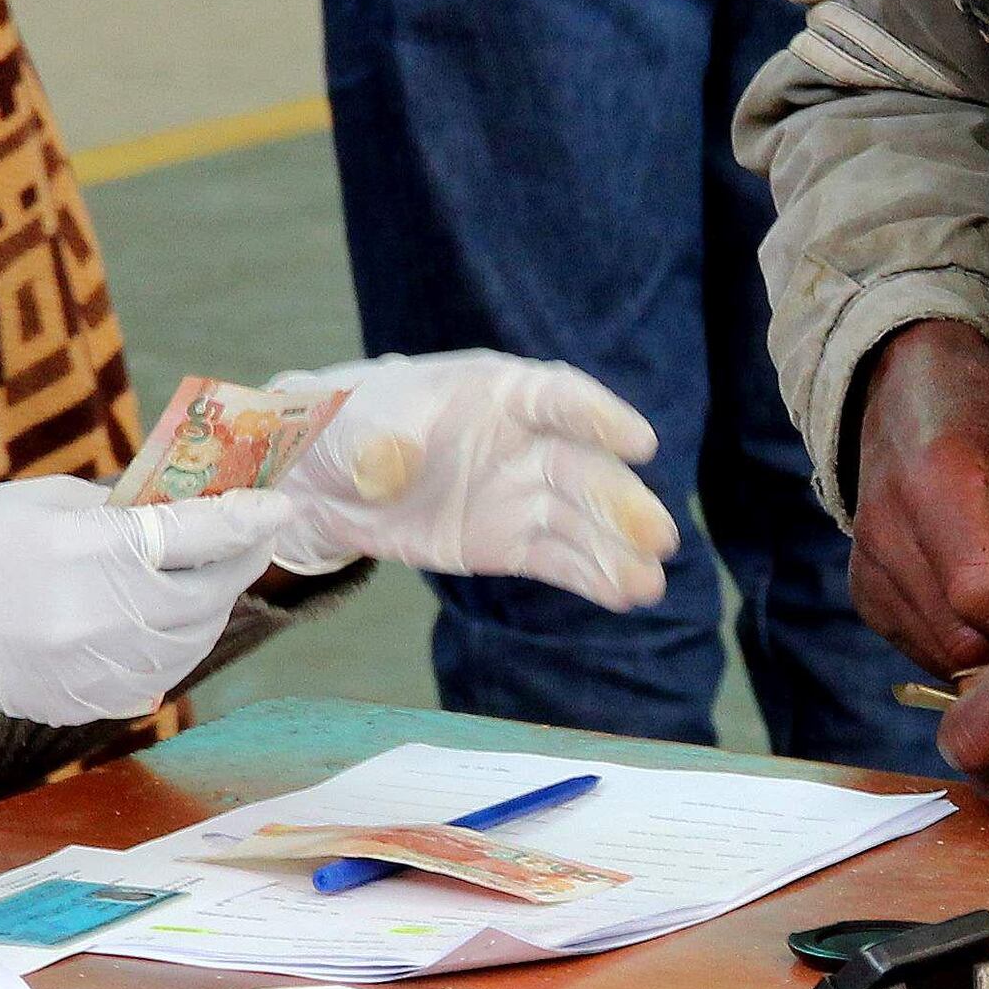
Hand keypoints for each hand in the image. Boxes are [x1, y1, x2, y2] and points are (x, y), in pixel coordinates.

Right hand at [0, 479, 296, 754]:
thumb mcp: (50, 501)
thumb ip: (128, 511)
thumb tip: (190, 511)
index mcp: (89, 551)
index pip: (198, 536)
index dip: (249, 520)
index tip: (282, 506)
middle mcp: (99, 617)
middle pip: (206, 595)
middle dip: (236, 563)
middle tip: (251, 538)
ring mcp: (93, 669)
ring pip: (191, 641)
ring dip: (208, 607)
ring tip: (206, 577)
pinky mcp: (85, 703)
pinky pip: (156, 675)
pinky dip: (170, 646)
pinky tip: (159, 620)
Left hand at [258, 349, 677, 605]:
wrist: (329, 477)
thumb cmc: (352, 426)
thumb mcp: (355, 425)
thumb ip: (380, 444)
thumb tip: (389, 466)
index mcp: (498, 393)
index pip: (560, 399)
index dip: (601, 418)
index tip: (640, 444)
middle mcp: (526, 441)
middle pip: (584, 471)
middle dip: (622, 504)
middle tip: (659, 537)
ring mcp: (523, 494)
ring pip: (580, 522)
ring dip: (618, 551)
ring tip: (649, 585)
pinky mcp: (511, 541)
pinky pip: (559, 559)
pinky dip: (592, 577)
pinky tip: (625, 595)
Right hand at [847, 318, 988, 673]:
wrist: (902, 391)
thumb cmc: (980, 414)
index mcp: (934, 489)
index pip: (983, 596)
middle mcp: (886, 538)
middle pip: (964, 640)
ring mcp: (869, 573)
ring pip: (947, 658)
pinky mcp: (865, 595)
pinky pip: (926, 650)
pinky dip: (970, 646)